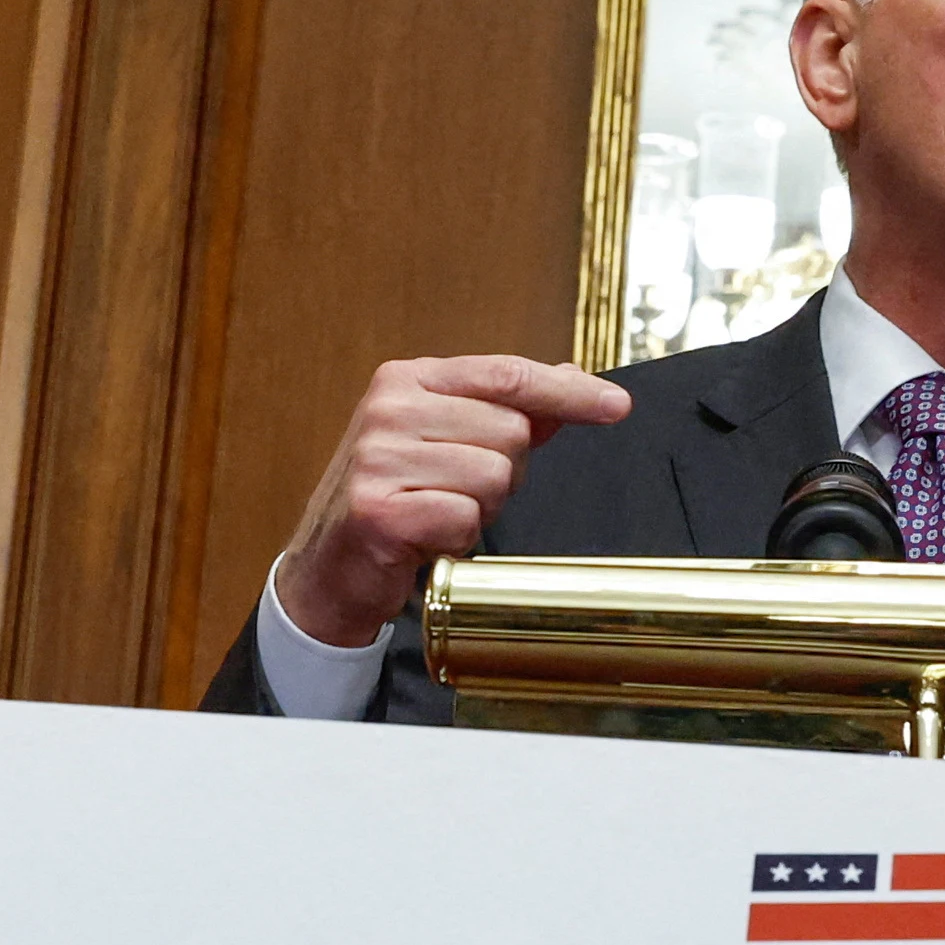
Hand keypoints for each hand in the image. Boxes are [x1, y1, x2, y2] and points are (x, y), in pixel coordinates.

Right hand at [272, 356, 632, 648]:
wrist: (328, 569)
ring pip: (494, 476)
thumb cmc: (395, 501)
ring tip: (436, 513)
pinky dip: (457, 538)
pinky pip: (465, 518)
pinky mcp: (378, 510)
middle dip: (502, 473)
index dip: (568, 393)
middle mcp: (389, 408)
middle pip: (511, 432)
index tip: (616, 407)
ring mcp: (378, 457)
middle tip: (454, 492)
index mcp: (408, 379)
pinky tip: (425, 538)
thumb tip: (570, 381)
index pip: (507, 375)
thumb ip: (506, 411)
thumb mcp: (446, 442)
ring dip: (479, 509)